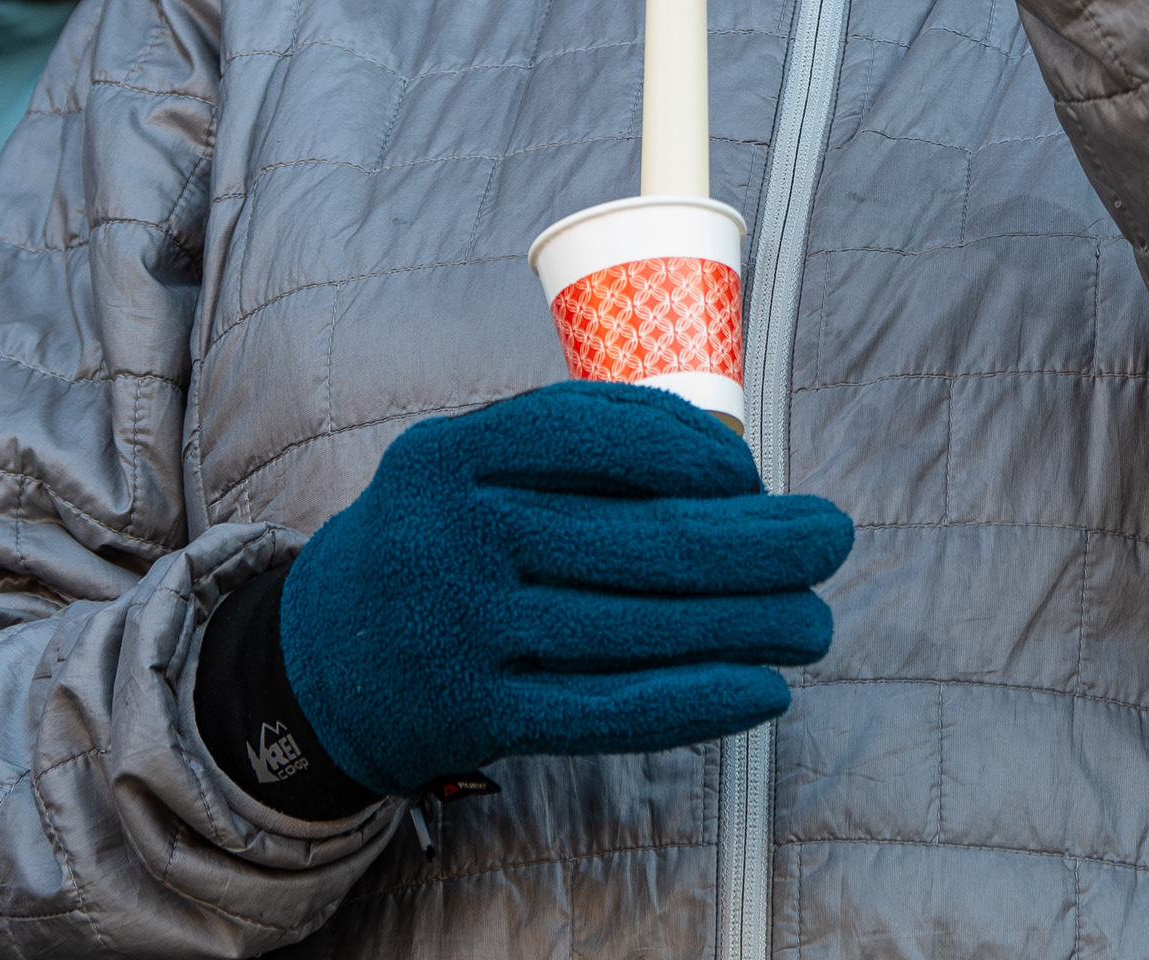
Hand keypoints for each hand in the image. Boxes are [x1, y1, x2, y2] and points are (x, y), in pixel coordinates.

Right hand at [276, 381, 852, 796]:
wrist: (316, 661)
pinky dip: (698, 701)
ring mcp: (461, 631)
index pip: (601, 435)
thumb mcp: (469, 463)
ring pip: (638, 628)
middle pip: (640, 538)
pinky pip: (609, 709)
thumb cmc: (437, 541)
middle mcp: (451, 537)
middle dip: (758, 544)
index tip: (760, 479)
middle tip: (832, 540)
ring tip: (813, 622)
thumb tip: (733, 464)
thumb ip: (577, 444)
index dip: (699, 454)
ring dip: (749, 626)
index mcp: (452, 454)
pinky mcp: (476, 714)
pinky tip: (763, 689)